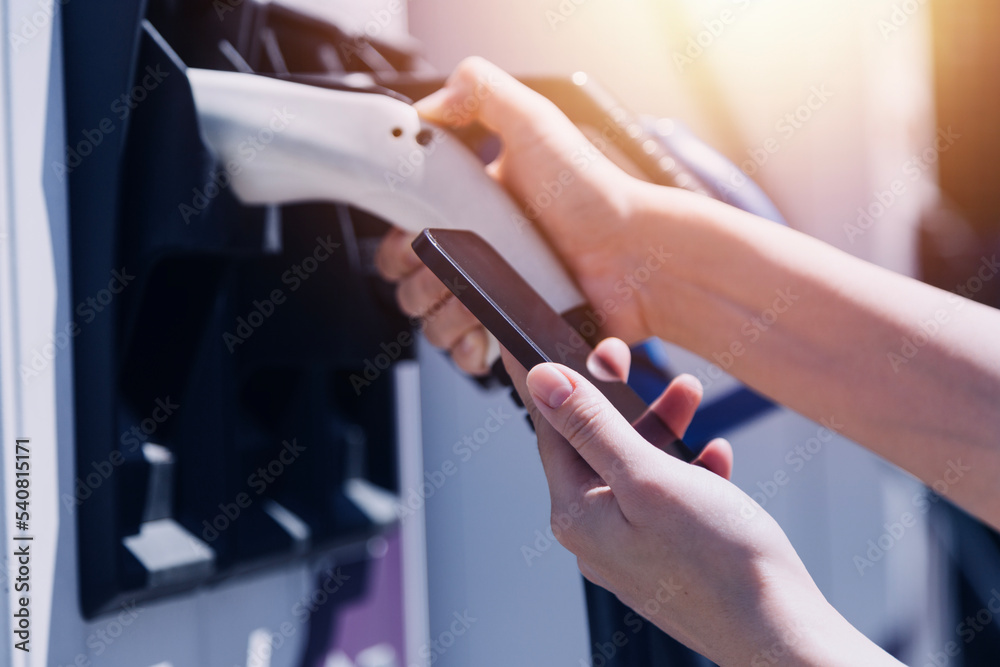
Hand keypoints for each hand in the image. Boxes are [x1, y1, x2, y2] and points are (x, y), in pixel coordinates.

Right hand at [375, 57, 688, 373]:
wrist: (635, 258)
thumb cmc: (593, 195)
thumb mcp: (534, 123)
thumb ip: (480, 92)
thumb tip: (428, 107)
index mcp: (470, 205)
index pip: (403, 233)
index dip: (399, 243)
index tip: (416, 240)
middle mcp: (477, 250)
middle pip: (410, 283)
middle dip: (420, 284)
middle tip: (453, 270)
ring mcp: (493, 292)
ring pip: (432, 320)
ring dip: (442, 318)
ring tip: (476, 301)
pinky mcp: (512, 327)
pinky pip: (467, 350)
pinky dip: (466, 349)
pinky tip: (484, 333)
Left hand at [503, 339, 901, 665]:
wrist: (780, 634)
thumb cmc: (719, 562)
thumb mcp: (648, 477)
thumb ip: (591, 427)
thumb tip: (542, 382)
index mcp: (578, 515)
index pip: (548, 430)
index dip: (546, 380)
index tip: (526, 342)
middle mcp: (595, 536)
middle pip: (594, 447)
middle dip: (620, 399)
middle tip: (628, 355)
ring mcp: (630, 550)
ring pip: (634, 470)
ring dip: (659, 429)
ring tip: (689, 394)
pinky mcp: (666, 559)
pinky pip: (666, 501)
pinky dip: (687, 471)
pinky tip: (717, 457)